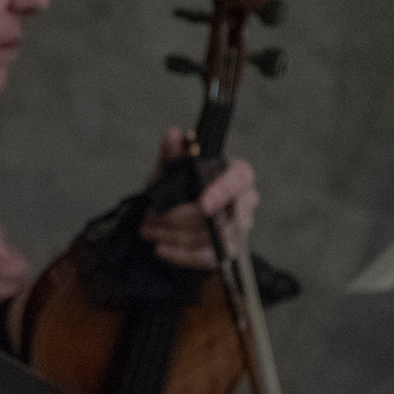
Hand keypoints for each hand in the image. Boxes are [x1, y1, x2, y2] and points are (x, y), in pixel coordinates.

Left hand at [137, 127, 258, 272]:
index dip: (223, 192)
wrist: (182, 211)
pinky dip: (181, 255)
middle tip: (150, 216)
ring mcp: (240, 229)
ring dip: (173, 235)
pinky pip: (207, 258)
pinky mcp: (228, 251)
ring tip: (147, 229)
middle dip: (179, 218)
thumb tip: (172, 135)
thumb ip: (173, 152)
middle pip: (219, 216)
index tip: (202, 204)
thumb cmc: (183, 184)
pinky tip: (160, 248)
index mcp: (238, 174)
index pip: (239, 180)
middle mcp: (246, 201)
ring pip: (209, 238)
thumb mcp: (173, 167)